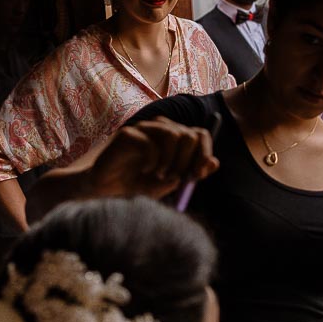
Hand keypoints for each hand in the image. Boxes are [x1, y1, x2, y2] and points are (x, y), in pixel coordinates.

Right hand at [90, 117, 218, 198]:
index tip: (197, 176)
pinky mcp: (128, 134)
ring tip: (160, 175)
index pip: (200, 135)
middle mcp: (161, 129)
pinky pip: (151, 144)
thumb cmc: (139, 185)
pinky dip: (153, 162)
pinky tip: (145, 171)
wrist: (108, 192)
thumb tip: (214, 163)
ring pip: (173, 135)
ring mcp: (144, 129)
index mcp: (174, 138)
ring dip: (171, 161)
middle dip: (187, 161)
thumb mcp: (171, 182)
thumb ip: (191, 173)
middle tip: (176, 178)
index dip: (204, 154)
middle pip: (189, 135)